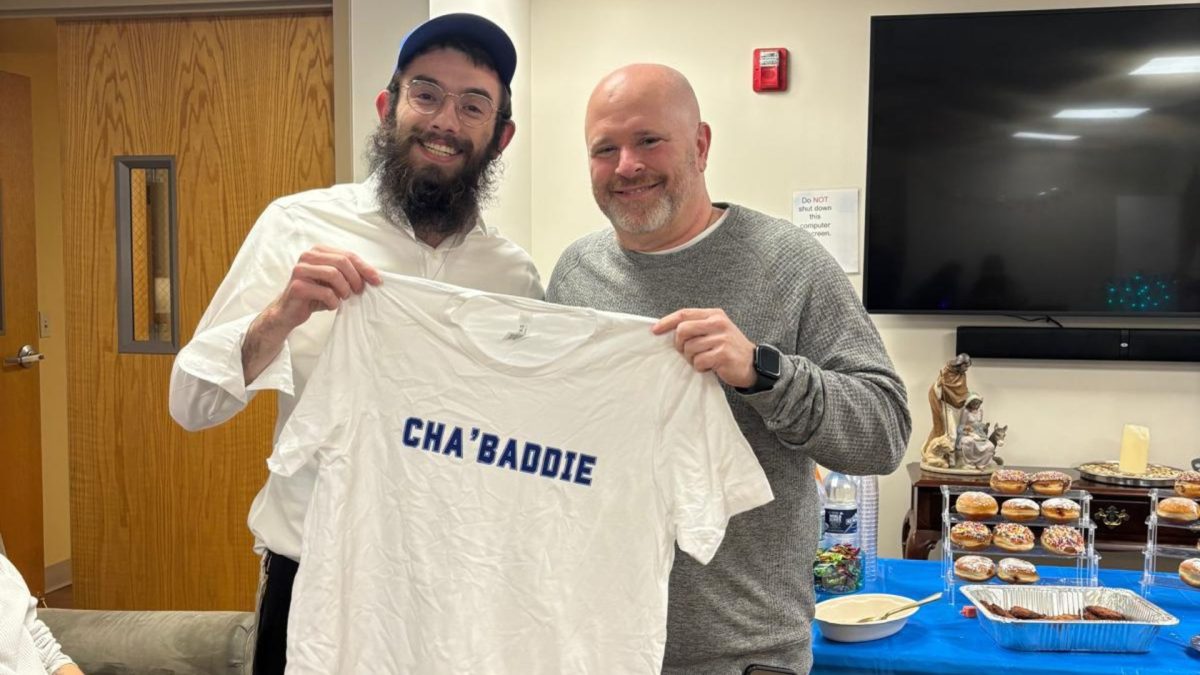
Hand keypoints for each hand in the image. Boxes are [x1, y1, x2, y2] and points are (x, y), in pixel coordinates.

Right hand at [264, 245, 381, 331]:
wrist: (290, 311)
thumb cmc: (314, 294)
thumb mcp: (334, 280)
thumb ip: (349, 273)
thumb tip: (374, 276)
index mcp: (318, 251)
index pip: (348, 254)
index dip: (365, 268)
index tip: (377, 280)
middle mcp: (307, 256)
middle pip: (342, 261)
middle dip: (355, 278)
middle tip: (358, 291)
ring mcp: (300, 270)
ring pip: (334, 274)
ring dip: (344, 289)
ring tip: (343, 297)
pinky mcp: (297, 286)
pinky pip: (326, 292)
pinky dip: (334, 301)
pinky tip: (331, 304)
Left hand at [651, 308, 755, 387]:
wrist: (752, 364)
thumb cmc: (729, 348)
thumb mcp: (715, 331)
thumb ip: (696, 327)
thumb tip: (668, 330)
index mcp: (714, 314)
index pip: (684, 314)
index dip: (667, 322)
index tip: (655, 330)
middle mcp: (718, 323)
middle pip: (682, 330)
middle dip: (679, 345)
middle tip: (687, 353)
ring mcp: (721, 338)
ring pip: (689, 348)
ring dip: (692, 359)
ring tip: (703, 360)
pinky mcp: (723, 354)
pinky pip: (699, 362)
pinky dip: (700, 367)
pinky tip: (710, 367)